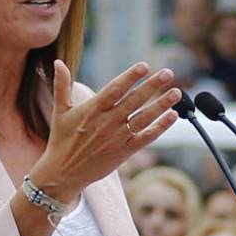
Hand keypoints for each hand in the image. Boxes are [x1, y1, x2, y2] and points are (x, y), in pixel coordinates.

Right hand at [30, 61, 180, 202]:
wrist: (63, 173)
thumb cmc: (61, 140)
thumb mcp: (60, 111)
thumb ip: (61, 86)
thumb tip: (57, 61)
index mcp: (92, 109)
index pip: (115, 88)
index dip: (130, 77)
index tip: (145, 66)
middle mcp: (107, 122)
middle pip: (134, 100)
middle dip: (153, 86)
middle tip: (169, 73)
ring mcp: (117, 137)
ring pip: (144, 118)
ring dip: (162, 105)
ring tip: (177, 93)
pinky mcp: (125, 151)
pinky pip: (146, 137)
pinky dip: (160, 127)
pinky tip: (173, 116)